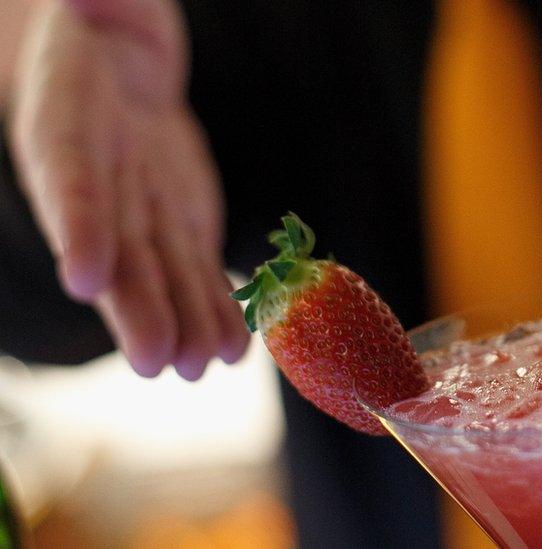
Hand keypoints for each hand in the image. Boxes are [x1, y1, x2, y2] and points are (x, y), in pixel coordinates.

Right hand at [8, 0, 249, 379]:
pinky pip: (193, 256)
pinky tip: (232, 344)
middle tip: (159, 360)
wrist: (114, 40)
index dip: (78, 222)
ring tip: (205, 366)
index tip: (87, 276)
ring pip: (159, 262)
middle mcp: (98, 167)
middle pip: (114, 239)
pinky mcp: (176, 207)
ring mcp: (137, 194)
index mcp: (60, 108)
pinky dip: (212, 300)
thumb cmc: (95, 6)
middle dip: (136, 301)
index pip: (66, 169)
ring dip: (182, 317)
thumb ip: (88, 1)